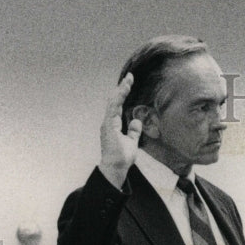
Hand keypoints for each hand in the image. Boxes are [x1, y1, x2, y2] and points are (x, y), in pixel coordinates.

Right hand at [99, 72, 142, 188]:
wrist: (116, 167)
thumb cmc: (122, 157)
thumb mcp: (132, 142)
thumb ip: (134, 131)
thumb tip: (137, 121)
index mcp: (113, 124)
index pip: (118, 105)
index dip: (124, 94)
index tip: (130, 83)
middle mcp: (108, 121)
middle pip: (115, 100)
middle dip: (122, 88)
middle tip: (130, 76)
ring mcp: (107, 123)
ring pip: (113, 102)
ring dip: (120, 91)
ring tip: (128, 80)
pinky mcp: (108, 126)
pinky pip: (112, 109)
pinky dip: (117, 99)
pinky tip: (123, 90)